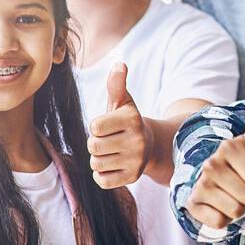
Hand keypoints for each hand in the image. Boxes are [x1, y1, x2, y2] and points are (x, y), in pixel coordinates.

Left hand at [87, 62, 149, 188]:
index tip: (107, 126)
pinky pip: (102, 180)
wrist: (151, 145)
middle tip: (108, 140)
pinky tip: (113, 165)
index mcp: (132, 120)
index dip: (96, 127)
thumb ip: (116, 84)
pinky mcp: (132, 178)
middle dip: (96, 143)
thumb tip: (119, 64)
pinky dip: (102, 174)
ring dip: (99, 159)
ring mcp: (136, 161)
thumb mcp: (122, 102)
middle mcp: (137, 141)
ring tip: (112, 152)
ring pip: (96, 164)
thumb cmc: (127, 121)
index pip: (94, 127)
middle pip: (93, 146)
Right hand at [185, 90, 244, 230]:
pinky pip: (219, 222)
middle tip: (242, 186)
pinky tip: (219, 206)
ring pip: (235, 211)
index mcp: (227, 147)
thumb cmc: (244, 162)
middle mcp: (210, 165)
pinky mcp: (192, 204)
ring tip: (233, 195)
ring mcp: (199, 185)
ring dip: (239, 208)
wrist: (219, 181)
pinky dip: (224, 219)